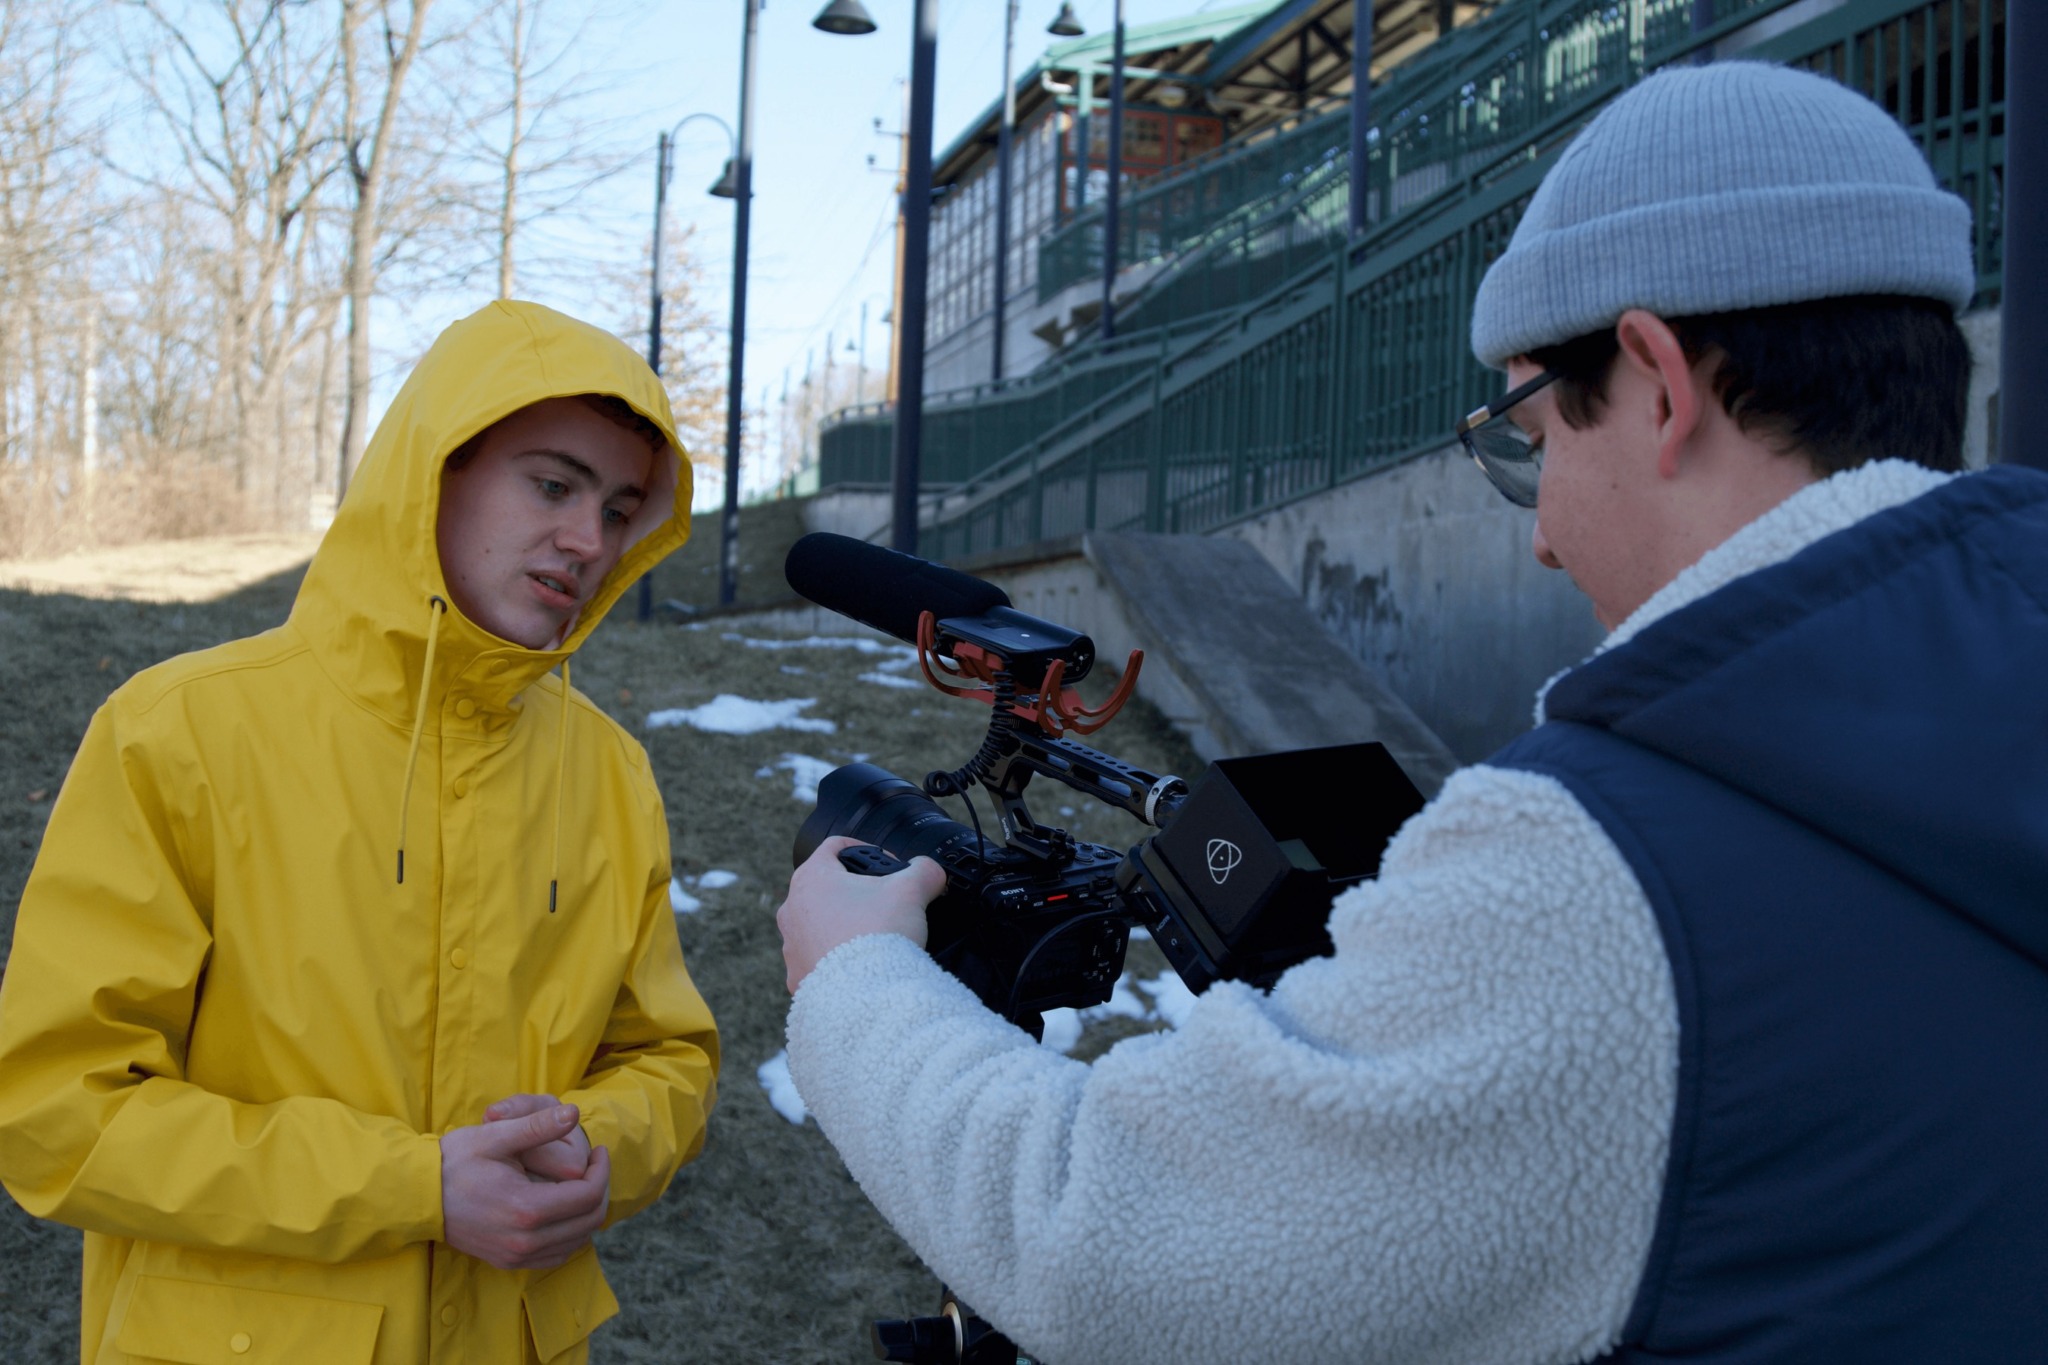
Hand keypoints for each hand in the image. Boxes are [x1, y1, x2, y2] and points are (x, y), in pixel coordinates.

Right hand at [441, 1103, 610, 1269]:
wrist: (417, 1196)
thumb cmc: (454, 1161)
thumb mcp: (495, 1135)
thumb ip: (537, 1125)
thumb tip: (574, 1113)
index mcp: (526, 1209)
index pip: (588, 1196)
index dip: (602, 1170)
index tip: (598, 1150)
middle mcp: (524, 1240)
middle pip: (589, 1221)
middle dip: (600, 1189)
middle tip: (595, 1166)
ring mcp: (516, 1255)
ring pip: (576, 1241)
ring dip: (587, 1213)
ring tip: (582, 1183)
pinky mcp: (508, 1261)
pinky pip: (556, 1255)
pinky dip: (570, 1234)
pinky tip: (564, 1209)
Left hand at [776, 835, 944, 992]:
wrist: (866, 995)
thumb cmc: (879, 934)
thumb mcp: (911, 890)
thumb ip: (923, 871)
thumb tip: (928, 871)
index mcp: (812, 878)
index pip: (835, 847)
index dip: (866, 849)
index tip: (886, 864)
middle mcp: (792, 909)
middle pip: (825, 887)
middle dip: (855, 892)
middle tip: (884, 903)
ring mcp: (791, 945)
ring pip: (818, 924)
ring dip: (842, 925)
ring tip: (873, 937)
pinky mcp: (797, 976)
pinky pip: (817, 959)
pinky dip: (836, 958)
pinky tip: (860, 965)